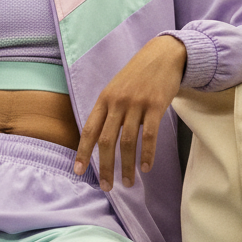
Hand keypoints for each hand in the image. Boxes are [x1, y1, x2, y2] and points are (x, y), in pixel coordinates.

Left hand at [74, 36, 185, 190]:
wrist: (163, 55)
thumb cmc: (138, 75)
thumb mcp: (117, 88)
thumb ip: (109, 110)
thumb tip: (100, 139)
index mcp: (104, 99)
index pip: (89, 129)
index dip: (83, 152)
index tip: (79, 171)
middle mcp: (117, 102)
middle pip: (106, 140)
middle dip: (105, 166)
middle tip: (107, 187)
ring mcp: (136, 103)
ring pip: (128, 141)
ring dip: (126, 165)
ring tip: (127, 182)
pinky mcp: (155, 105)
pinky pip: (149, 135)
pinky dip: (147, 154)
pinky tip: (145, 167)